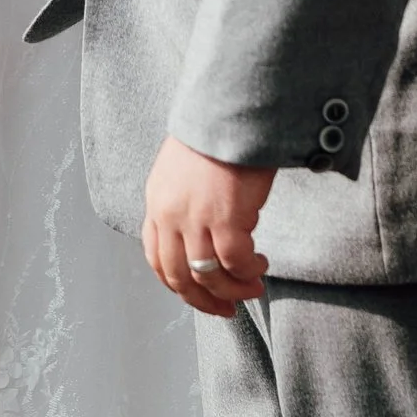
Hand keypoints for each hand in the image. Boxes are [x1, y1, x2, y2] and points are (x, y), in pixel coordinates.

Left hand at [142, 136, 271, 316]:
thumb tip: (206, 235)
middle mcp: (169, 213)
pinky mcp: (225, 216)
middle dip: (204, 299)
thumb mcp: (184, 171)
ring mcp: (195, 217)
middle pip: (179, 276)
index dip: (177, 285)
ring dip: (233, 288)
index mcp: (156, 202)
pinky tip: (260, 266)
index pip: (156, 258)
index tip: (200, 296)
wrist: (232, 108)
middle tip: (227, 308)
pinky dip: (248, 271)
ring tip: (253, 286)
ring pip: (208, 274)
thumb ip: (185, 203)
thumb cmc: (218, 134)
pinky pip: (236, 261)